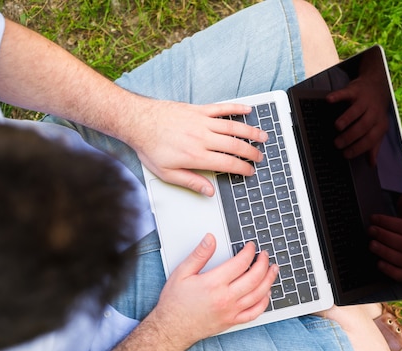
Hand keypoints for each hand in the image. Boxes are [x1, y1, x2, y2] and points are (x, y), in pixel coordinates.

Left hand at [125, 99, 267, 195]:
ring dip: (251, 132)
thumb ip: (190, 182)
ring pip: (233, 127)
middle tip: (260, 157)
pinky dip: (236, 108)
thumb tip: (209, 191)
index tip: (249, 172)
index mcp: (196, 156)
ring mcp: (201, 122)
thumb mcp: (167, 173)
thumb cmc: (150, 147)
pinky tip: (248, 110)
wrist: (138, 122)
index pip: (227, 164)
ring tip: (263, 136)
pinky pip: (221, 108)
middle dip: (251, 152)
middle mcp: (202, 138)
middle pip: (235, 145)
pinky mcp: (198, 110)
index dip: (242, 169)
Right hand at [150, 234, 277, 344]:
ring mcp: (231, 311)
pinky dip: (264, 302)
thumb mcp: (182, 272)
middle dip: (263, 262)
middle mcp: (225, 298)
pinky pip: (255, 312)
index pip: (241, 263)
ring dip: (269, 279)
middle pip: (255, 277)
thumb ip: (199, 254)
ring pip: (259, 294)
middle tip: (264, 255)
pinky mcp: (232, 321)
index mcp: (214, 283)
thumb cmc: (175, 302)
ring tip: (273, 269)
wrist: (171, 329)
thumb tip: (210, 239)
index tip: (251, 246)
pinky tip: (266, 293)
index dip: (249, 251)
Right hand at [326, 68, 389, 163]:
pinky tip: (329, 100)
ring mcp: (365, 100)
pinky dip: (337, 96)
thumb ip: (373, 145)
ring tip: (337, 127)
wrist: (377, 86)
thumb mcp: (377, 128)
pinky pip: (346, 93)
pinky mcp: (355, 90)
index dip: (358, 148)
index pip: (370, 139)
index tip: (346, 154)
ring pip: (356, 110)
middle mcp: (374, 112)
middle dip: (350, 136)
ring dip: (347, 119)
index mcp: (380, 124)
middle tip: (338, 144)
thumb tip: (371, 163)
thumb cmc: (374, 112)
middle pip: (363, 126)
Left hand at [368, 193, 401, 288]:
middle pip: (398, 241)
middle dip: (383, 235)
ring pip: (396, 257)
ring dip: (383, 250)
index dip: (387, 221)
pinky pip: (397, 273)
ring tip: (371, 244)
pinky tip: (379, 263)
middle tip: (370, 229)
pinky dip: (388, 269)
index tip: (373, 218)